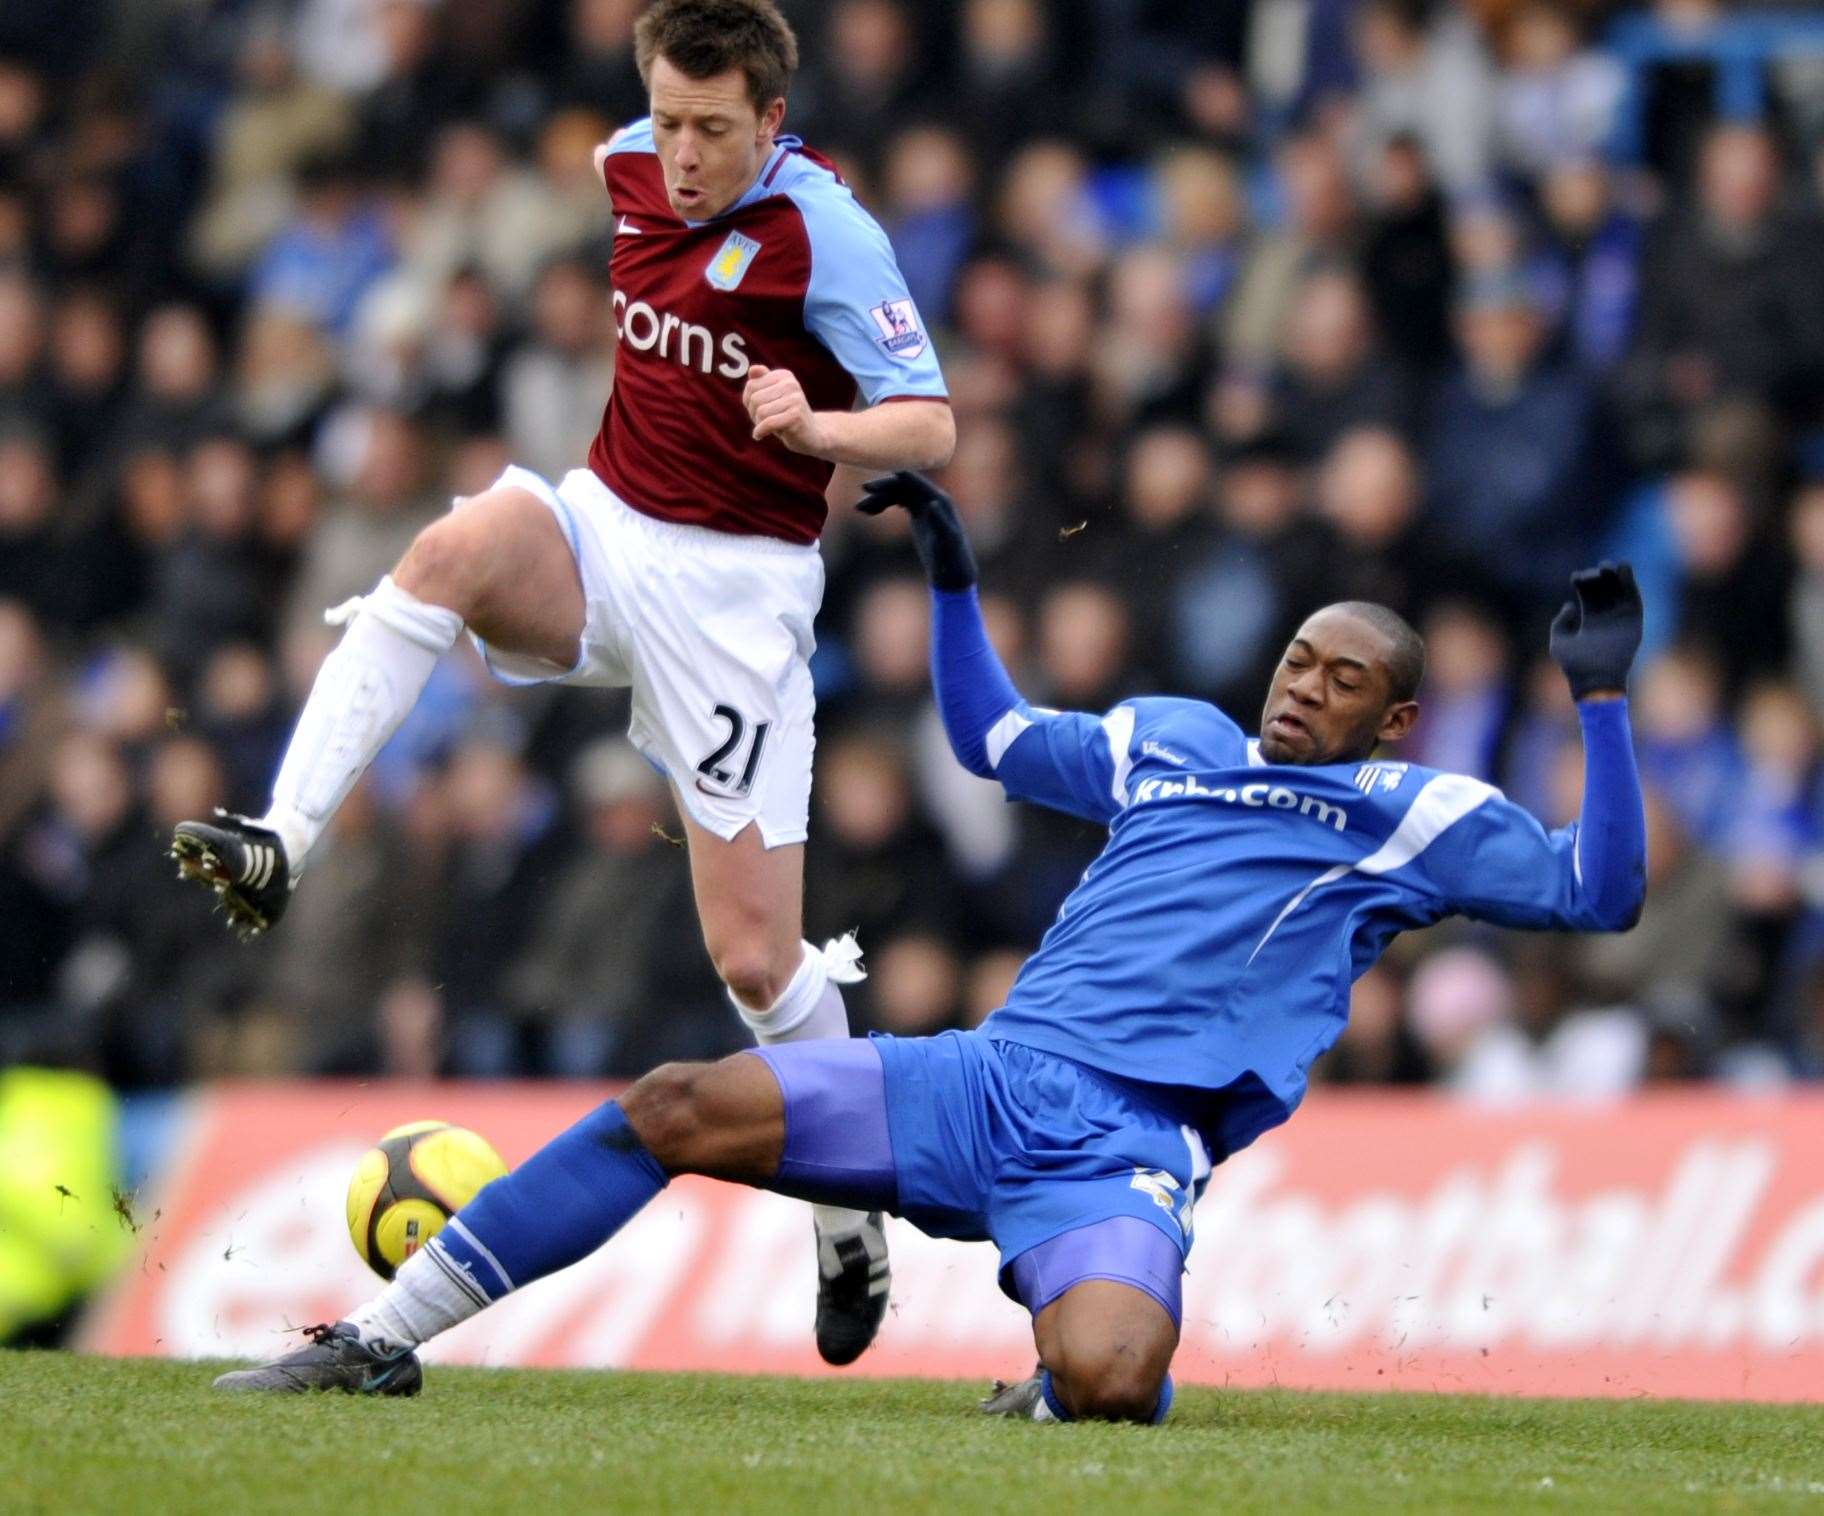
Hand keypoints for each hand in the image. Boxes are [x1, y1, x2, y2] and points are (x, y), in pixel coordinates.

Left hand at [743, 364, 825, 452]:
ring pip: (760, 412)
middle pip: (755, 399)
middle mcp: (790, 384)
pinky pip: (768, 423)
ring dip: (758, 424)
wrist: (812, 434)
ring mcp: (795, 399)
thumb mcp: (772, 397)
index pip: (751, 385)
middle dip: (753, 414)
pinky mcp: (796, 415)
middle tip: (762, 421)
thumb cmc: (786, 415)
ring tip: (766, 428)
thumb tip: (752, 369)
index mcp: (784, 376)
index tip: (758, 410)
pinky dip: (759, 432)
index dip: (748, 401)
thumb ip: (760, 381)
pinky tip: (759, 436)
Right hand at [856, 470, 976, 590]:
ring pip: (897, 493)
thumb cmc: (951, 557)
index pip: (915, 482)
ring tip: (860, 508)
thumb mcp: (946, 540)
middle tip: (864, 489)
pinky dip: (882, 504)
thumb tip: (932, 503)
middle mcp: (932, 497)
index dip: (895, 478)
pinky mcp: (917, 513)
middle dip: (883, 486)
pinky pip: (896, 501)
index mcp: (940, 499)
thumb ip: (939, 521)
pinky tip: (868, 512)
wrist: (952, 570)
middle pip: (903, 484)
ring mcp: (924, 505)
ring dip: (879, 498)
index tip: (876, 481)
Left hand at [1550, 561, 1642, 700]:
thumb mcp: (1559, 642)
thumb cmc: (1574, 665)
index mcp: (1588, 619)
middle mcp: (1606, 616)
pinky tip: (1623, 569)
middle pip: (1604, 588)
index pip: (1587, 593)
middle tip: (1594, 572)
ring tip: (1607, 567)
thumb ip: (1560, 623)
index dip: (1583, 581)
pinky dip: (1630, 583)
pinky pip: (1634, 597)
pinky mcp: (1633, 620)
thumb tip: (1569, 605)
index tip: (1576, 578)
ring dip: (1615, 575)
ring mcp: (1620, 618)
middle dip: (1599, 576)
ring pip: (1620, 590)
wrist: (1595, 679)